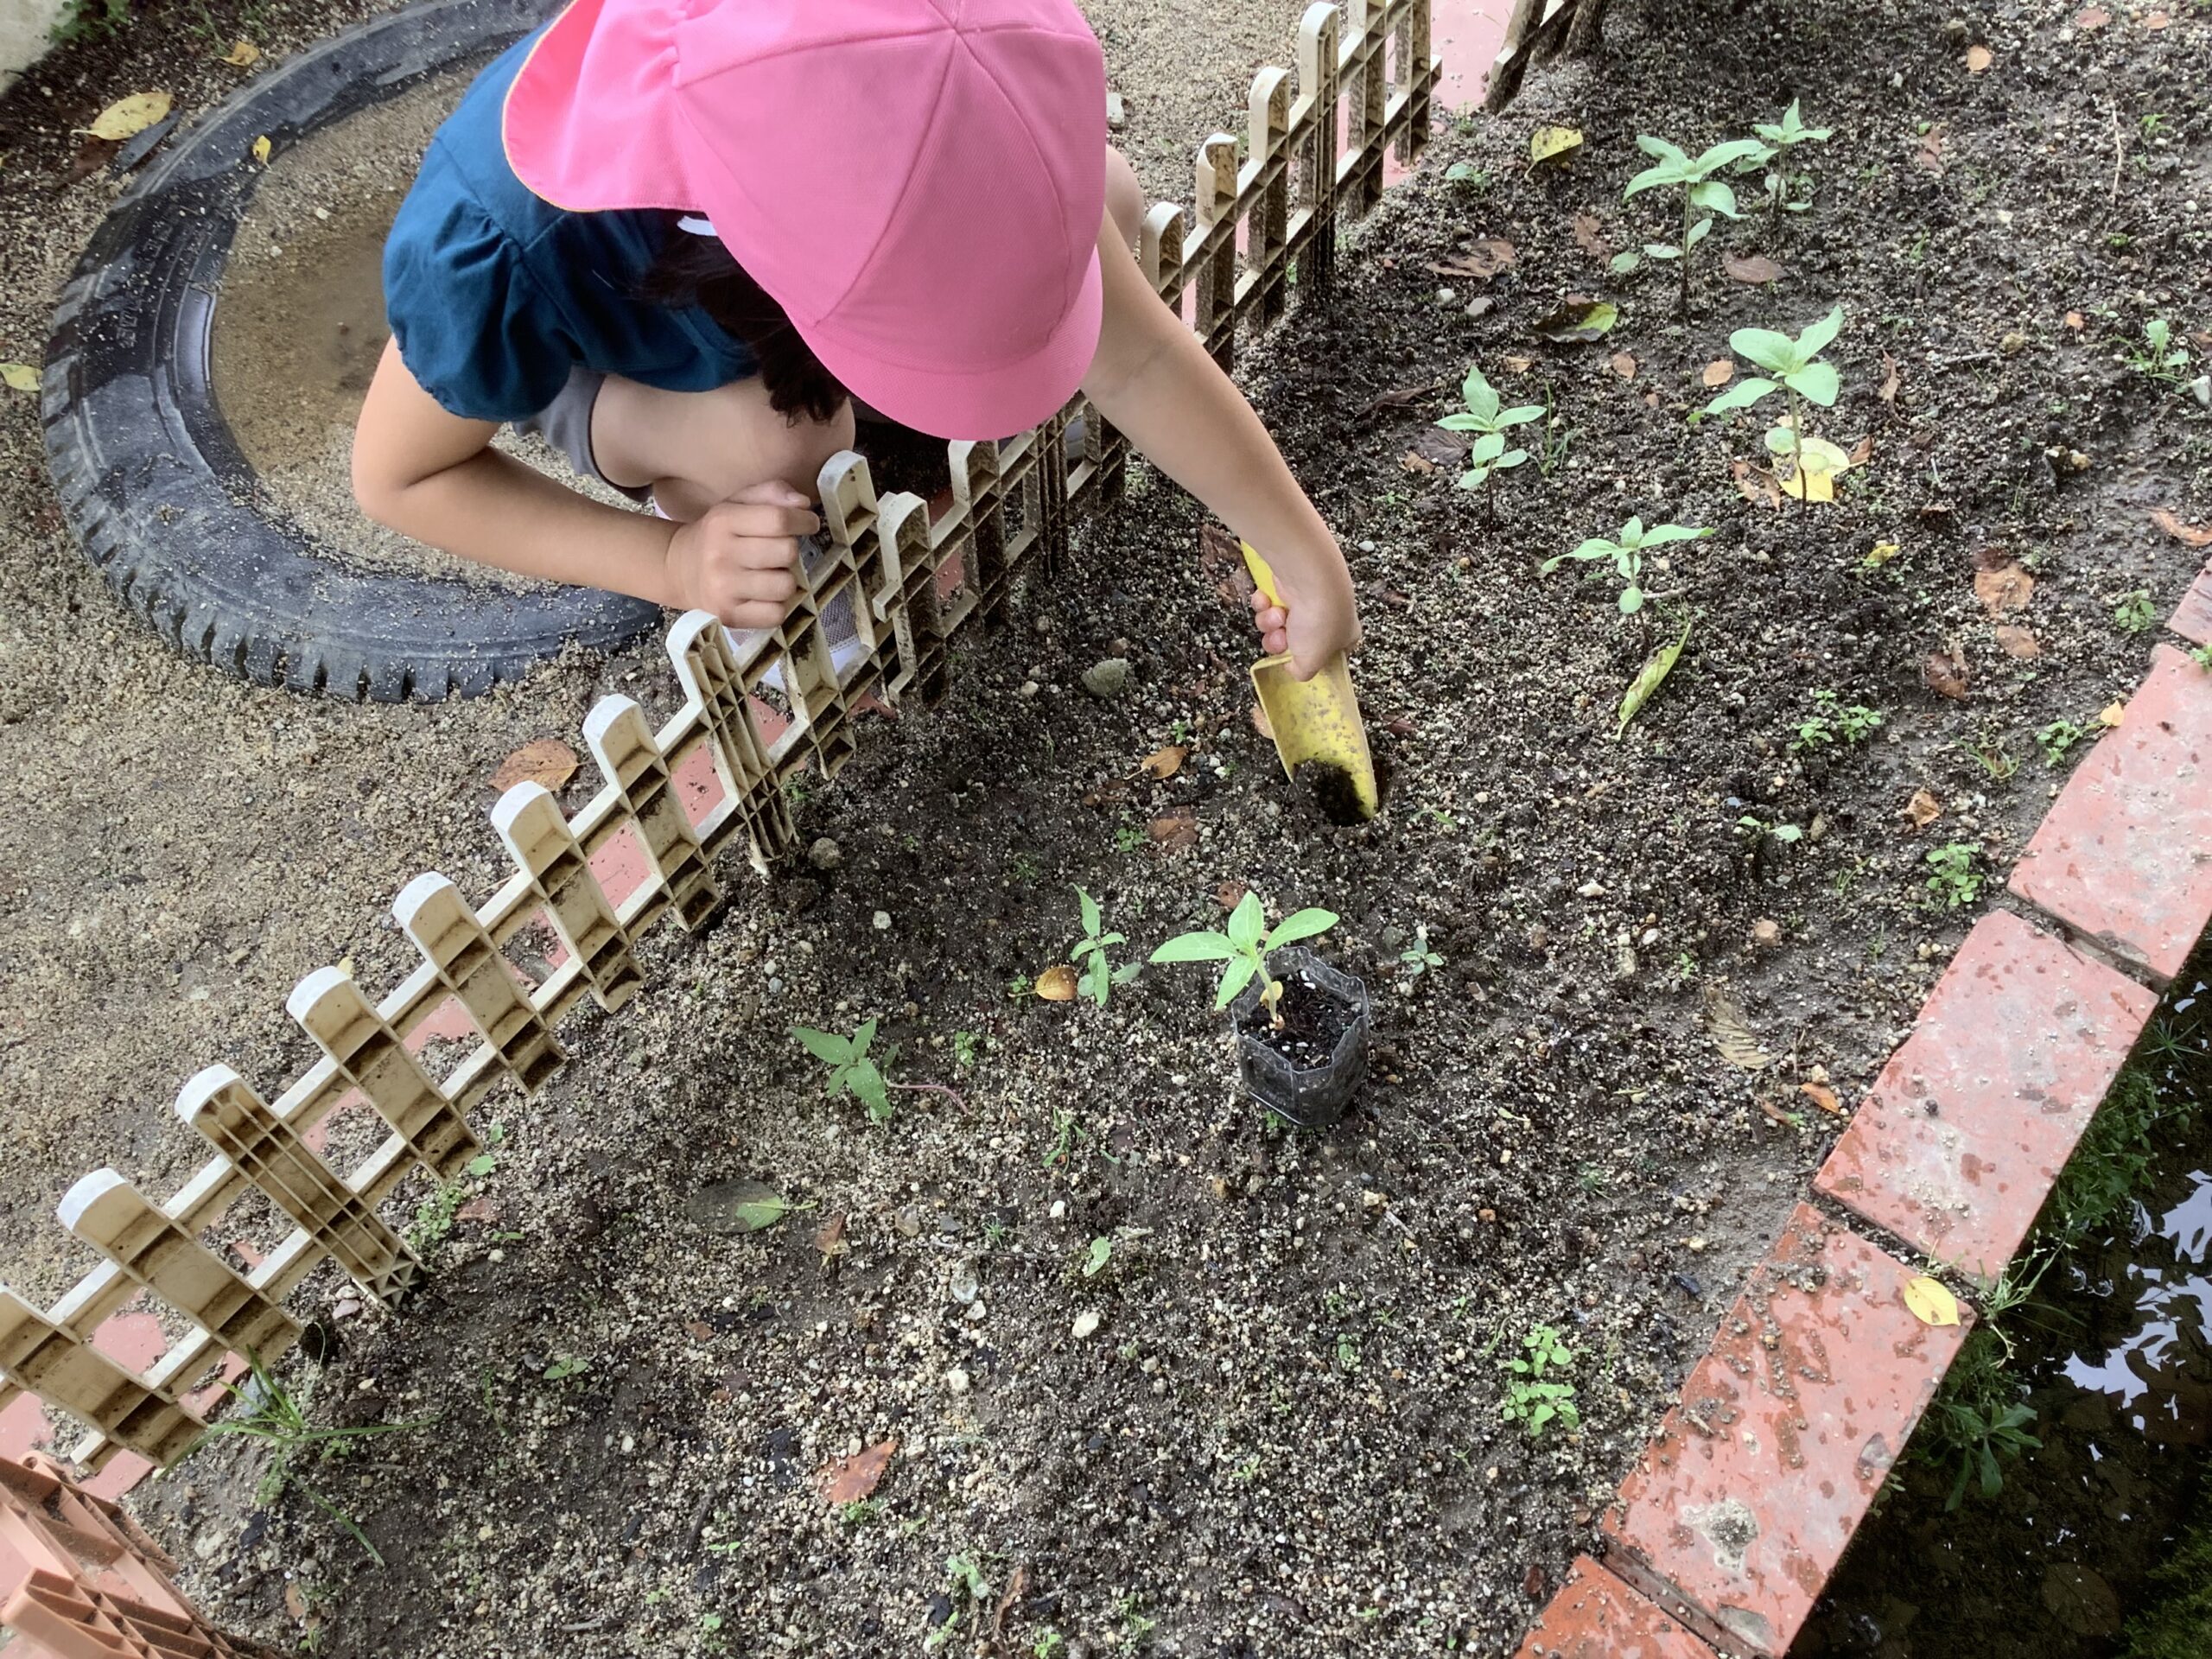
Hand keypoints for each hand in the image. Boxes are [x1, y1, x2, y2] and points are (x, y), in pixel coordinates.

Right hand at [661, 480, 818, 628]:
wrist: (679, 570)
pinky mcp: (729, 616)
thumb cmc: (718, 535)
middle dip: (789, 550)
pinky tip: (764, 596)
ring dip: (785, 580)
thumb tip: (803, 503)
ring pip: (786, 586)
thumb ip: (771, 493)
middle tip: (777, 552)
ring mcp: (724, 589)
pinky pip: (777, 614)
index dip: (803, 520)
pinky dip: (777, 606)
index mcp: (723, 521)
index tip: (808, 523)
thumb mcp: (737, 503)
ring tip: (769, 575)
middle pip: (787, 552)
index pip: (779, 519)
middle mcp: (721, 555)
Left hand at [1248, 558, 1361, 681]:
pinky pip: (1268, 604)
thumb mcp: (1311, 663)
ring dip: (1271, 623)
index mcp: (1344, 637)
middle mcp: (1329, 617)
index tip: (1296, 663)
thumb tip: (1293, 668)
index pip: (1327, 657)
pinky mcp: (1289, 585)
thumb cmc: (1319, 620)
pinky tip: (1268, 601)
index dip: (1309, 661)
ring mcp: (1308, 600)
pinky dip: (1264, 604)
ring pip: (1278, 624)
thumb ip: (1301, 673)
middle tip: (1281, 638)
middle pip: (1295, 642)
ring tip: (1277, 616)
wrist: (1307, 578)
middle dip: (1280, 642)